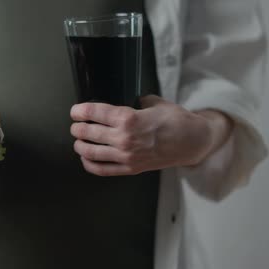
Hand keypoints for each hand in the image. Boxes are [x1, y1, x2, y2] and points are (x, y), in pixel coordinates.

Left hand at [70, 95, 232, 175]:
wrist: (192, 142)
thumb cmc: (176, 121)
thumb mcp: (155, 102)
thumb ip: (137, 100)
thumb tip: (129, 99)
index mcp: (129, 118)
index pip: (94, 113)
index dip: (80, 111)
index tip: (75, 111)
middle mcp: (124, 138)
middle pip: (88, 132)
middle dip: (77, 128)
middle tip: (76, 125)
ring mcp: (126, 156)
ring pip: (90, 152)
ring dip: (80, 145)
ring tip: (78, 140)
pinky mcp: (130, 168)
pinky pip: (102, 169)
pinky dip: (89, 164)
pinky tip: (86, 158)